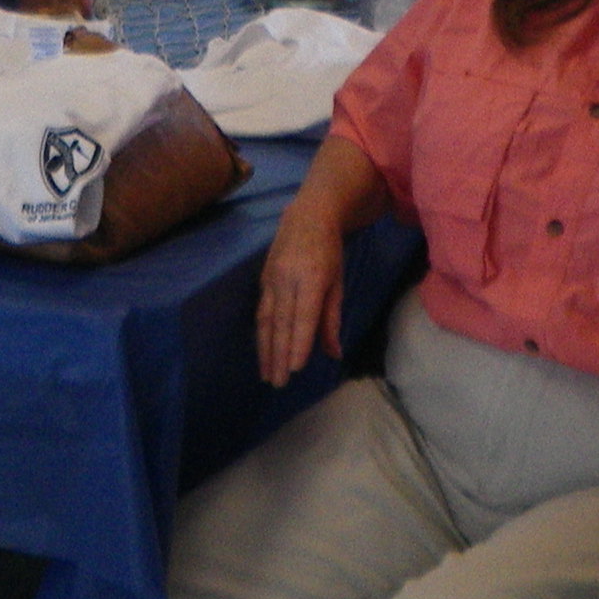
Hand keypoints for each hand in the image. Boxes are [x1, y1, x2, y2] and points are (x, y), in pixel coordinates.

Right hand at [255, 197, 346, 385]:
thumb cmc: (329, 251)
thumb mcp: (338, 282)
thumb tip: (335, 354)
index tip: (296, 368)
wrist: (307, 216)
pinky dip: (261, 336)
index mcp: (313, 277)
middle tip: (279, 383)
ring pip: (267, 320)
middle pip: (282, 323)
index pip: (304, 316)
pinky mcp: (263, 280)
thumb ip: (332, 319)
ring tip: (266, 375)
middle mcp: (288, 279)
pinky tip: (262, 353)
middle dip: (280, 355)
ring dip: (266, 350)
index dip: (299, 342)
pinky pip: (261, 312)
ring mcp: (272, 279)